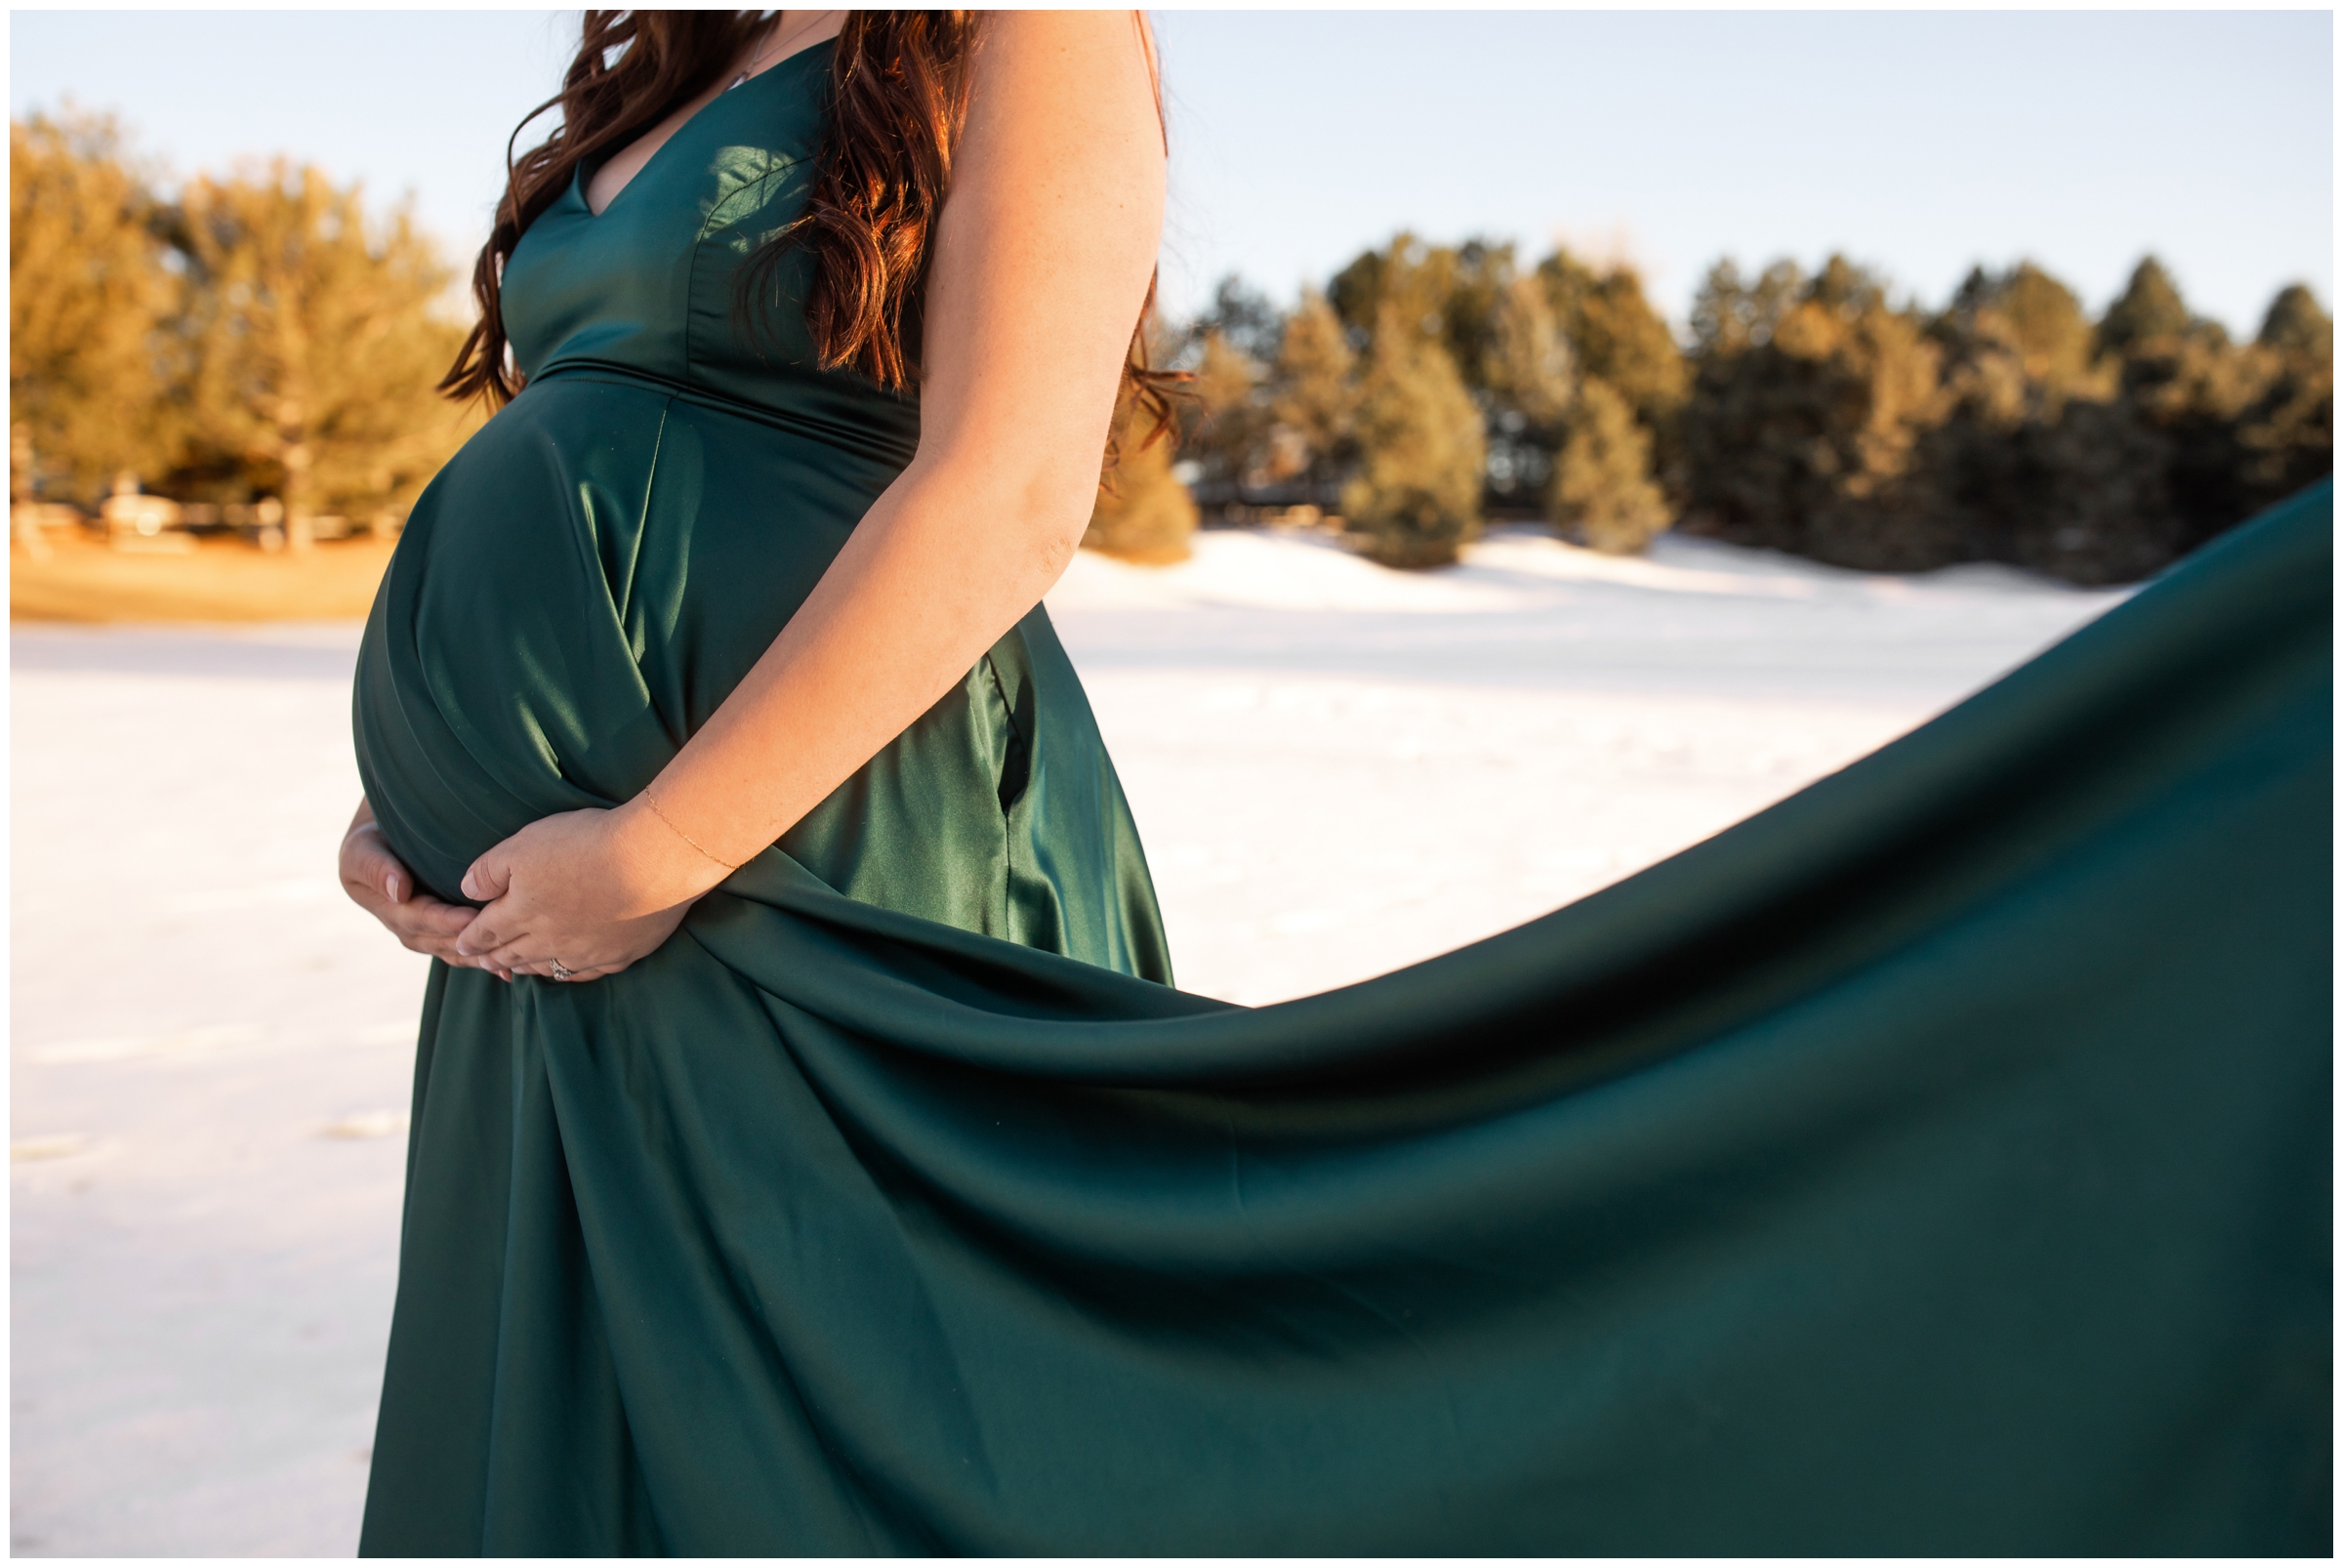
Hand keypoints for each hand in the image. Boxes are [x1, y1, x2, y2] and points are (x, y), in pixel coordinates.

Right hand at [339, 798, 515, 980]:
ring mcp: (424, 933)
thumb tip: (399, 892)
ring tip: (509, 955)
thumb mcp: (362, 849)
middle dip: (469, 941)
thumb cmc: (371, 840)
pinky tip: (510, 969)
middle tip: (501, 937)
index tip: (472, 918)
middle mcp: (405, 927)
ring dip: (480, 956)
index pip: (418, 919)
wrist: (382, 840)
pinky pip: (462, 950)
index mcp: (386, 909)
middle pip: (440, 940)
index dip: (445, 921)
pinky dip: (484, 959)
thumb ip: (375, 867)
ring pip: (453, 951)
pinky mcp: (440, 932)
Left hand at [451, 802, 719, 981]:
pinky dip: (572, 973)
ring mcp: (586, 951)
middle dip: (494, 957)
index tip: (460, 945)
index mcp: (520, 913)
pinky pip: (589, 972)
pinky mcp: (621, 953)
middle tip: (481, 963)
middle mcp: (549, 940)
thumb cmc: (585, 845)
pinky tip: (571, 969)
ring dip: (528, 968)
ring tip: (516, 970)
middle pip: (514, 953)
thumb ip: (489, 870)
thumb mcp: (524, 845)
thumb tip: (466, 890)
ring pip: (548, 967)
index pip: (486, 932)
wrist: (651, 861)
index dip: (470, 939)